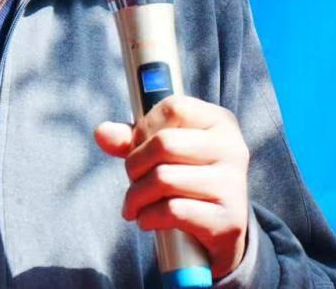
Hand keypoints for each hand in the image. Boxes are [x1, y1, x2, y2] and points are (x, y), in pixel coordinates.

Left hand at [94, 96, 250, 279]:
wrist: (221, 228)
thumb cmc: (187, 178)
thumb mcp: (164, 152)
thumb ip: (132, 138)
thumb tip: (102, 132)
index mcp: (219, 121)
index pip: (173, 107)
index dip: (144, 128)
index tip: (137, 147)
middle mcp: (232, 148)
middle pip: (164, 143)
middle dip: (134, 165)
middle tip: (131, 180)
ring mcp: (233, 184)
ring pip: (164, 179)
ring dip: (136, 196)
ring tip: (134, 204)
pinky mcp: (228, 219)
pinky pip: (173, 211)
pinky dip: (149, 217)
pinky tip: (147, 220)